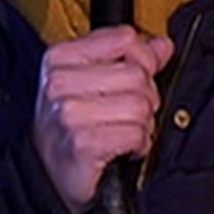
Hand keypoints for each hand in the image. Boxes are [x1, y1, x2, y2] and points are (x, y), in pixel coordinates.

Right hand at [31, 25, 174, 213]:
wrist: (50, 175)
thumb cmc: (71, 128)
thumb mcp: (93, 82)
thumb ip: (131, 59)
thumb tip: (163, 45)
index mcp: (61, 58)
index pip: (124, 38)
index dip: (142, 59)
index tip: (136, 78)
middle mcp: (60, 83)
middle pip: (137, 74)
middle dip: (145, 98)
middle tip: (128, 114)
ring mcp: (69, 113)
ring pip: (140, 105)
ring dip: (143, 125)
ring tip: (124, 131)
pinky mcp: (82, 143)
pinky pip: (136, 134)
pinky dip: (138, 145)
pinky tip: (124, 148)